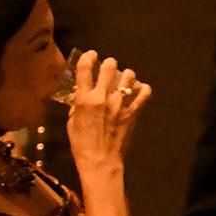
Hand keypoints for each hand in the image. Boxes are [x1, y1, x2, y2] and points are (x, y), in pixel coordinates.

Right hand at [60, 49, 147, 174]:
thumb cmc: (81, 143)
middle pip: (108, 68)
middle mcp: (102, 98)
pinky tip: (141, 89)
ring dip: (126, 75)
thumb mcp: (72, 121)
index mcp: (84, 99)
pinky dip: (144, 90)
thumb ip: (77, 104)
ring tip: (125, 78)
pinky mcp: (132, 113)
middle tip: (109, 64)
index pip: (84, 69)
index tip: (91, 55)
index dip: (88, 57)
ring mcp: (119, 104)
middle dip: (109, 63)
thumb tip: (80, 93)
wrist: (100, 160)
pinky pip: (144, 95)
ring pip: (128, 78)